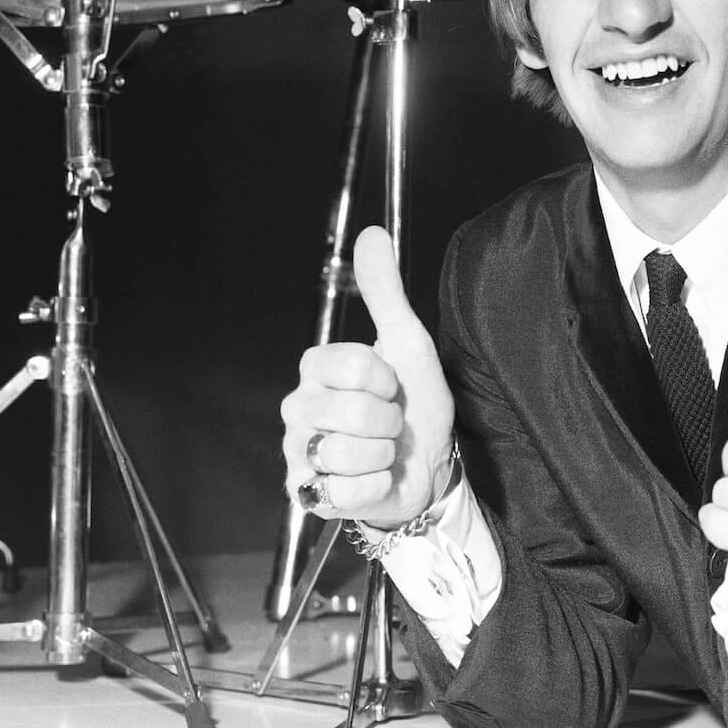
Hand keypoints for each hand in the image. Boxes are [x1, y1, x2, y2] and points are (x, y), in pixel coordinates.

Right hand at [280, 225, 455, 529]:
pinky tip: (373, 479)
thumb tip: (371, 234)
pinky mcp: (305, 494)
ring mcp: (298, 452)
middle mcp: (298, 408)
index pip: (353, 365)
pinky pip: (343, 491)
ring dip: (381, 455)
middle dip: (386, 421)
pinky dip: (372, 487)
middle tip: (389, 423)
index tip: (392, 386)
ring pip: (345, 453)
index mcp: (317, 368)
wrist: (428, 467)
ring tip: (382, 451)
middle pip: (350, 412)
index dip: (385, 379)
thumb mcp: (407, 342)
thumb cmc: (414, 404)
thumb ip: (384, 292)